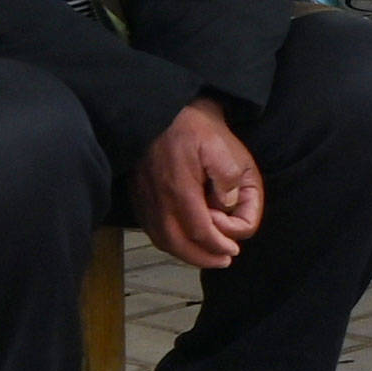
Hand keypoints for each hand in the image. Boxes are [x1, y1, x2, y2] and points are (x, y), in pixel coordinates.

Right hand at [132, 99, 266, 268]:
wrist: (165, 110)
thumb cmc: (199, 129)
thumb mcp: (224, 148)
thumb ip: (230, 179)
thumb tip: (229, 206)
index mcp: (180, 189)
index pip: (200, 230)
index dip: (218, 245)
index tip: (234, 250)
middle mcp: (157, 198)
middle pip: (177, 243)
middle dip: (202, 257)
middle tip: (223, 260)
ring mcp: (144, 197)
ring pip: (161, 238)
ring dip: (185, 253)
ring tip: (207, 256)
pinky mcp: (137, 194)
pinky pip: (151, 227)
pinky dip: (168, 241)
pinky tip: (184, 241)